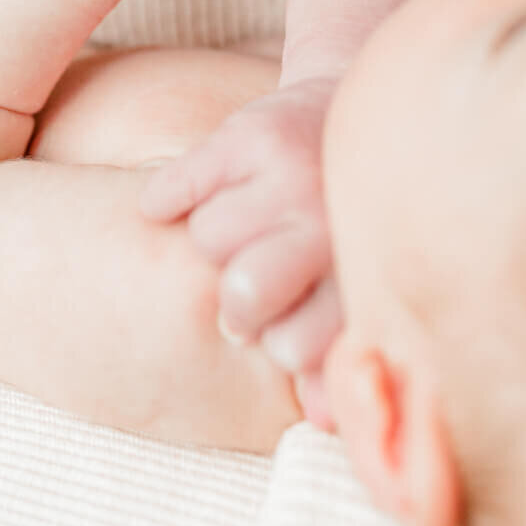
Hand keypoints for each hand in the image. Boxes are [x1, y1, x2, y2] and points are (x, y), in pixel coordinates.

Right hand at [142, 75, 341, 385]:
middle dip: (237, 299)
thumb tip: (323, 420)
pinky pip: (169, 190)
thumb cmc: (344, 219)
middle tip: (253, 274)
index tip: (289, 315)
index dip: (279, 340)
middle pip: (242, 297)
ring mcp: (287, 172)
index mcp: (357, 268)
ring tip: (244, 221)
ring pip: (205, 241)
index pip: (292, 347)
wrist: (350, 105)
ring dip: (212, 237)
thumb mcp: (352, 284)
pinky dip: (167, 196)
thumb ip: (335, 356)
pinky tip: (196, 191)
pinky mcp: (245, 134)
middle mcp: (325, 219)